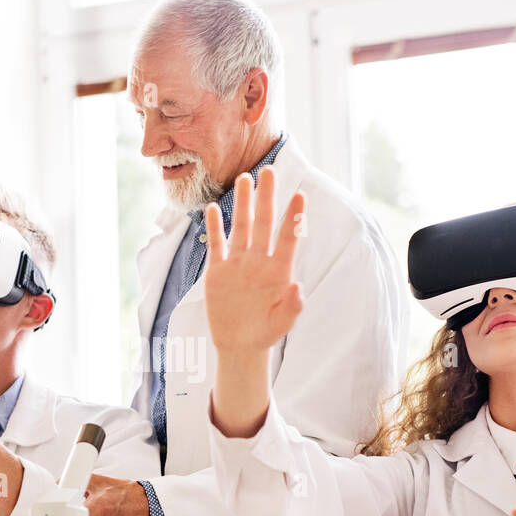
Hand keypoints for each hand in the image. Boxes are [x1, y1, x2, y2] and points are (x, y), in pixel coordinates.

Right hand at [203, 166, 304, 354]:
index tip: (300, 196)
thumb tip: (299, 288)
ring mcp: (238, 264)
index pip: (287, 238)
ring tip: (244, 178)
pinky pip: (217, 245)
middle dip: (267, 197)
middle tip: (269, 171)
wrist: (239, 345)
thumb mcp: (282, 323)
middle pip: (264, 223)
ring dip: (243, 204)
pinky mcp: (218, 271)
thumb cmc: (265, 334)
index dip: (293, 218)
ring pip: (241, 227)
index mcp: (278, 271)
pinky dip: (216, 227)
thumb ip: (292, 306)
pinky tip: (215, 208)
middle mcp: (259, 261)